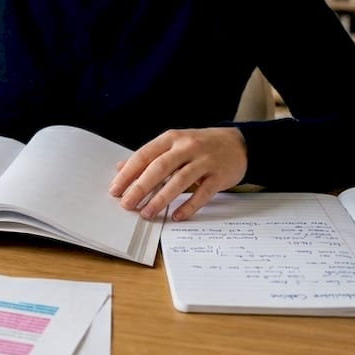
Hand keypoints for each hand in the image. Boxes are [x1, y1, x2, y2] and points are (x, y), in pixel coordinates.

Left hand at [109, 127, 247, 221]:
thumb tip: (120, 168)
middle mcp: (187, 147)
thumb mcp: (174, 144)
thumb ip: (149, 156)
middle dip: (140, 187)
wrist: (239, 144)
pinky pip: (202, 193)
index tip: (115, 189)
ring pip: (179, 180)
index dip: (128, 173)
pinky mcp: (219, 176)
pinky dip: (188, 206)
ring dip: (161, 199)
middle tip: (127, 204)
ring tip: (146, 213)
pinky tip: (176, 216)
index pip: (144, 155)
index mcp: (172, 138)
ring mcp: (204, 161)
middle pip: (159, 168)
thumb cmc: (201, 145)